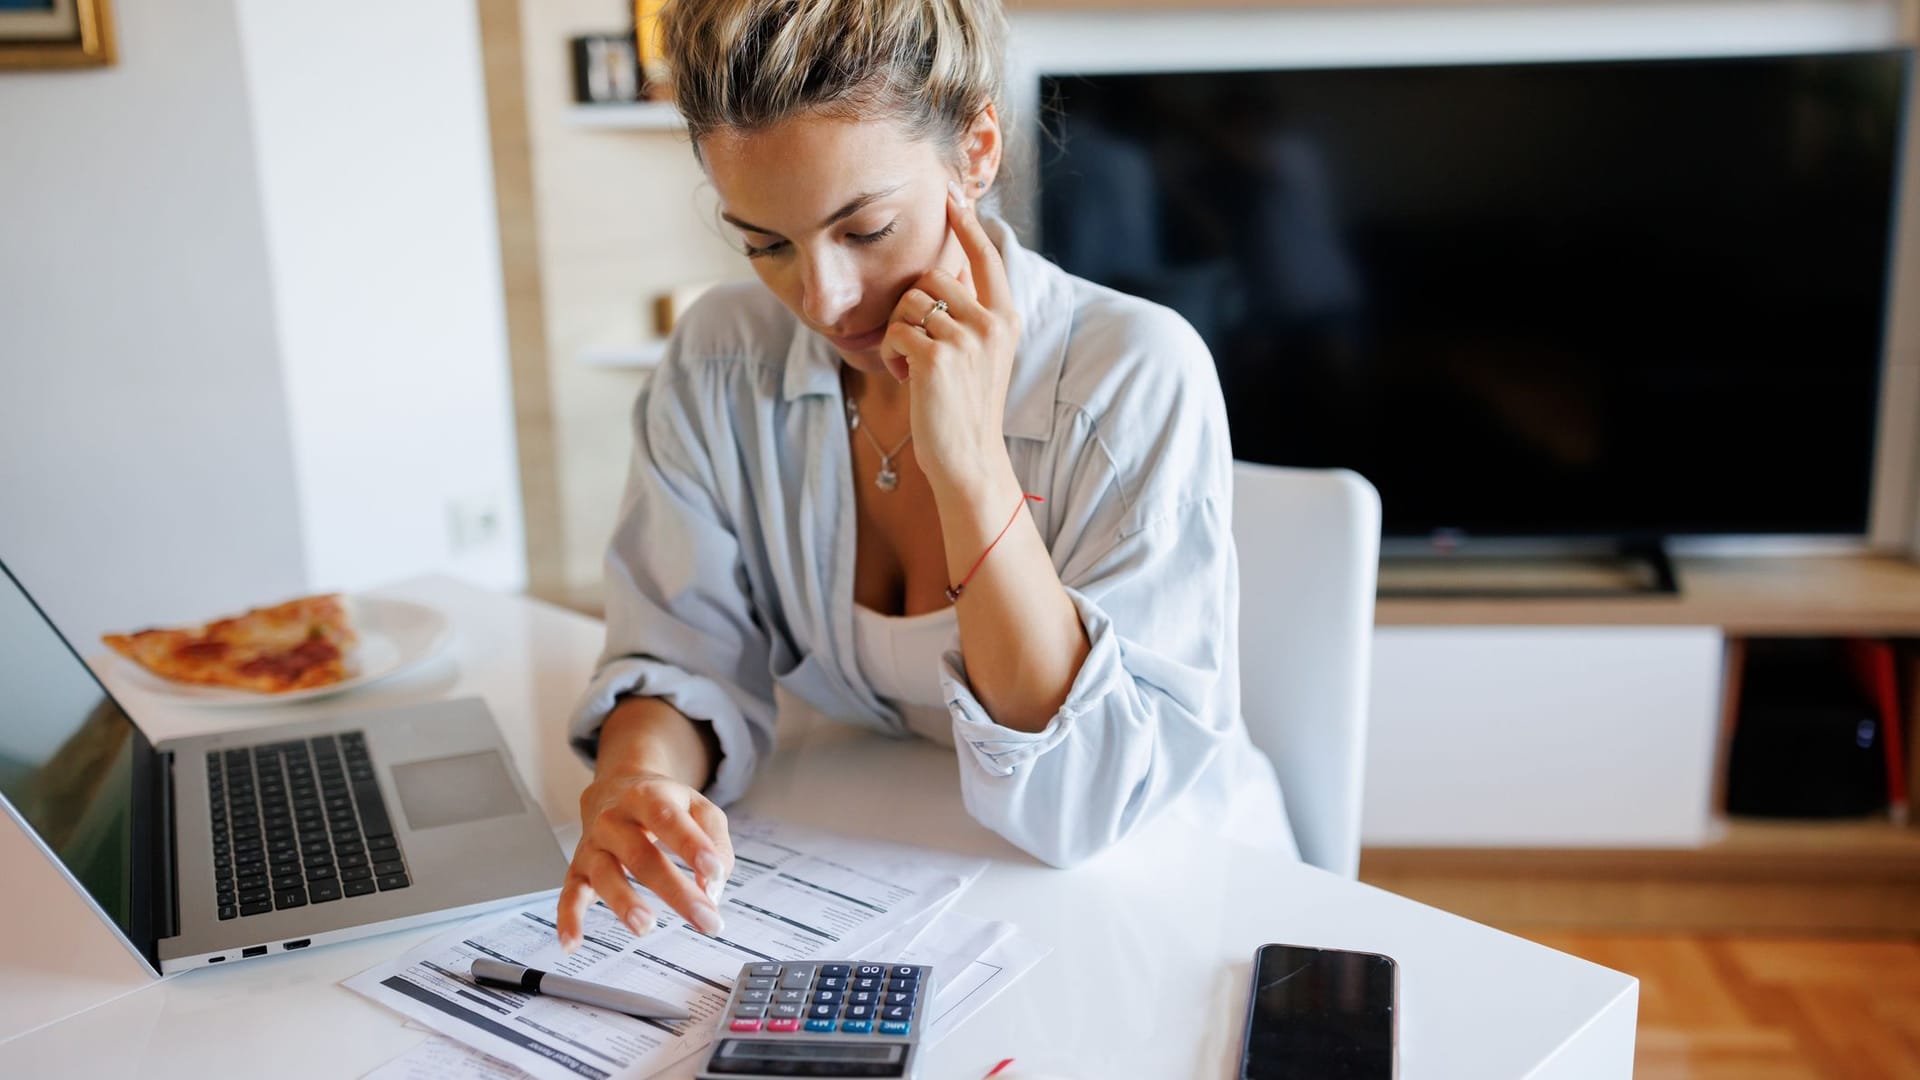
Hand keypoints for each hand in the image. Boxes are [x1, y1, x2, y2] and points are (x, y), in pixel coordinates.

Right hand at [556, 766, 732, 948]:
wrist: (615, 787)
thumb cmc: (662, 803)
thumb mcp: (698, 807)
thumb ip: (713, 841)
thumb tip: (712, 886)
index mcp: (647, 798)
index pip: (668, 819)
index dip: (692, 845)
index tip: (715, 871)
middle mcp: (614, 821)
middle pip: (641, 856)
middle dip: (675, 891)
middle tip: (704, 918)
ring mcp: (594, 845)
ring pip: (604, 875)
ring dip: (623, 903)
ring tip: (645, 926)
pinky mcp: (578, 869)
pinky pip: (569, 895)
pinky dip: (568, 920)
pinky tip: (573, 943)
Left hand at [876, 181, 1021, 495]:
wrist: (968, 459)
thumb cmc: (965, 408)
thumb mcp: (979, 355)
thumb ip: (969, 315)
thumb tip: (945, 274)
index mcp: (1006, 319)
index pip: (987, 258)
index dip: (968, 225)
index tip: (953, 196)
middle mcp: (992, 323)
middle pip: (932, 277)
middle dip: (913, 308)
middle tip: (920, 348)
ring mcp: (967, 339)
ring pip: (909, 303)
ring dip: (899, 333)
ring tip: (914, 367)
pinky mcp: (936, 358)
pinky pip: (894, 332)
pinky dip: (889, 356)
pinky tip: (904, 379)